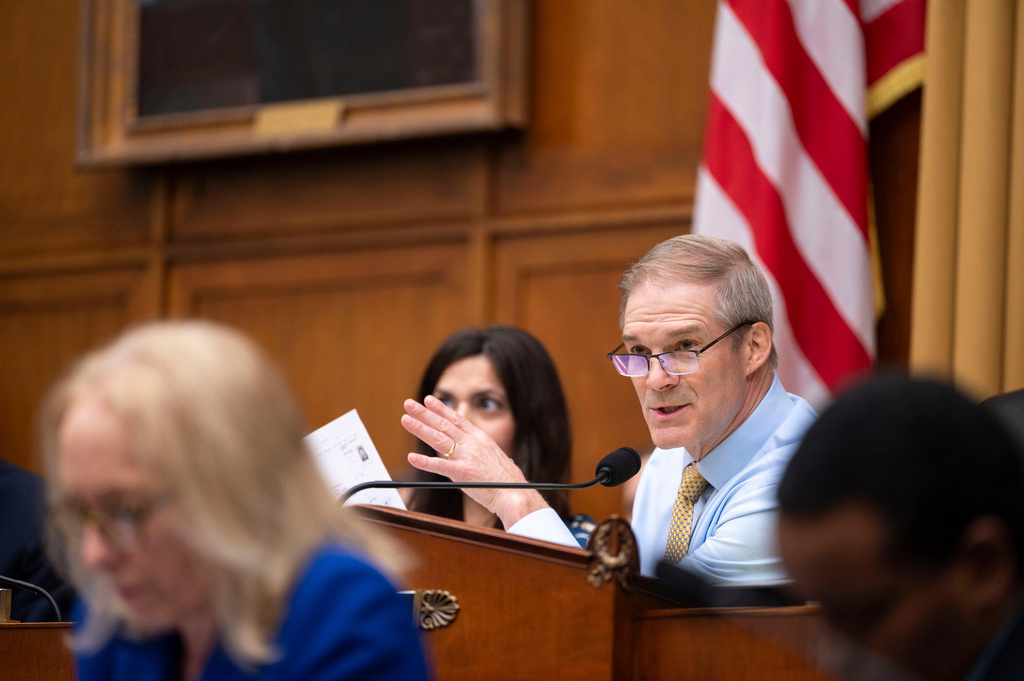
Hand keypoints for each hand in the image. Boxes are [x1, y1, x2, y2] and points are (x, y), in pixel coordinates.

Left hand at [401, 395, 548, 527]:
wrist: (516, 493)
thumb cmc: (508, 481)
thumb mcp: (497, 458)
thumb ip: (485, 453)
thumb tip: (484, 453)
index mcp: (480, 439)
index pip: (457, 419)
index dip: (441, 408)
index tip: (428, 400)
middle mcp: (472, 444)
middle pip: (443, 425)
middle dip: (424, 413)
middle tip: (409, 404)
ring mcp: (466, 457)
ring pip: (438, 439)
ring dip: (420, 428)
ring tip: (405, 420)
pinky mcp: (462, 473)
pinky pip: (439, 466)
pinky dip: (424, 462)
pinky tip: (411, 457)